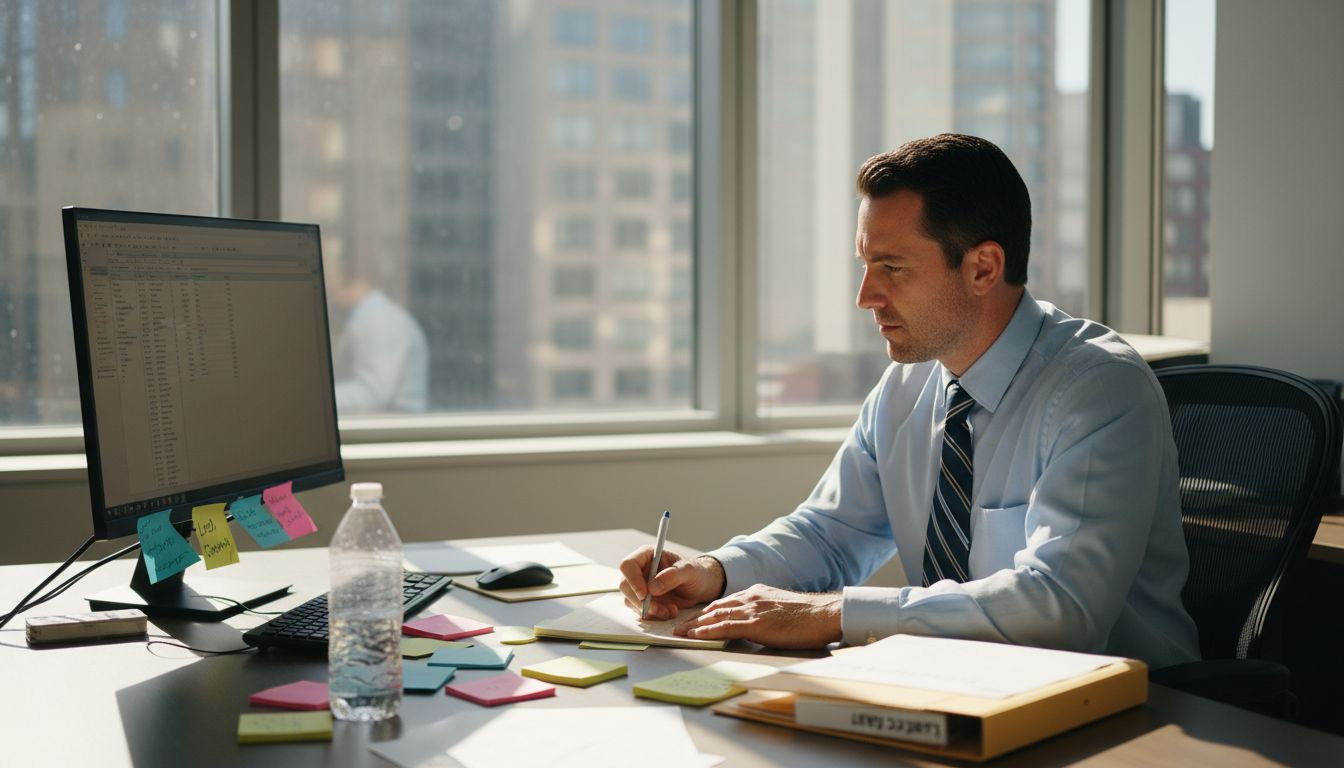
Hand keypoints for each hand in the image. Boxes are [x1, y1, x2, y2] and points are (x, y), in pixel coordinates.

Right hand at [618, 547, 724, 620]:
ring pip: (631, 600)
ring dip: (650, 610)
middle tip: (661, 609)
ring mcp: (639, 585)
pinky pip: (640, 610)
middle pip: (625, 585)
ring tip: (671, 611)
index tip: (644, 595)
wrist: (699, 587)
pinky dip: (654, 615)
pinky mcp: (643, 600)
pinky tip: (669, 612)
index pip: (628, 565)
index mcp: (647, 555)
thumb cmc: (695, 573)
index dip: (632, 580)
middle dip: (642, 601)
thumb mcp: (689, 571)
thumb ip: (672, 576)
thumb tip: (652, 587)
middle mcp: (639, 570)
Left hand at [673, 584, 842, 649]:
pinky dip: (708, 631)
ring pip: (716, 616)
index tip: (695, 620)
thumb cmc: (808, 616)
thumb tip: (756, 625)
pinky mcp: (757, 624)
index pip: (725, 602)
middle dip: (695, 619)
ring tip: (680, 634)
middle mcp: (751, 598)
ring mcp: (753, 610)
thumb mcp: (781, 608)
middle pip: (715, 608)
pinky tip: (696, 636)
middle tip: (678, 627)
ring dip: (695, 626)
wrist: (824, 613)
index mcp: (757, 594)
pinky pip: (726, 627)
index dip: (708, 612)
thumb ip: (765, 612)